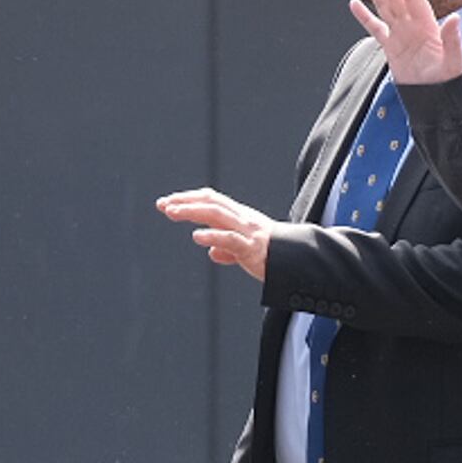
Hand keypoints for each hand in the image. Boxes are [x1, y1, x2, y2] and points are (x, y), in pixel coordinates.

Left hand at [155, 187, 284, 280]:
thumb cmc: (274, 256)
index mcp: (240, 217)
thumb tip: (212, 253)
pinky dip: (213, 235)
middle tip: (162, 204)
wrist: (299, 264)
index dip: (189, 198)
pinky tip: (197, 236)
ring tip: (172, 212)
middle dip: (185, 201)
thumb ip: (228, 250)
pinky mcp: (252, 248)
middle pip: (211, 202)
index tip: (168, 202)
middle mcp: (242, 219)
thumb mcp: (246, 251)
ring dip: (192, 211)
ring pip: (217, 215)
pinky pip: (230, 239)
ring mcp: (248, 232)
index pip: (212, 200)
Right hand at [344, 0, 461, 87]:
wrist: (438, 99)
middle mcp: (412, 25)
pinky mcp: (391, 49)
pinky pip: (375, 29)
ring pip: (383, 4)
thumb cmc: (449, 81)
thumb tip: (455, 18)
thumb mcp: (453, 61)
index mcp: (427, 24)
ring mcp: (400, 35)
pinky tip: (353, 3)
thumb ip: (452, 39)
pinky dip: (364, 17)